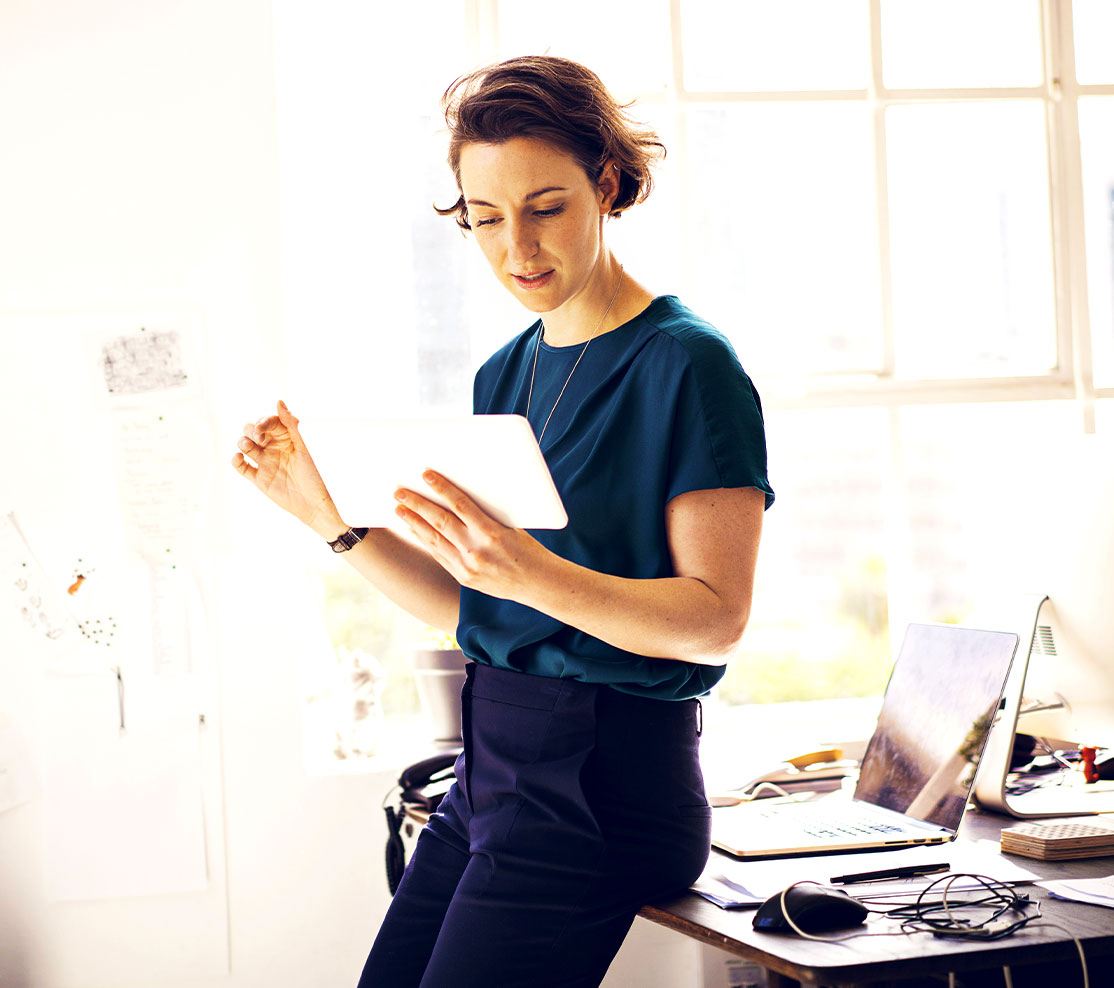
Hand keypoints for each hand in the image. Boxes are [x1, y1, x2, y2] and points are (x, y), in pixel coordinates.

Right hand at [230, 400, 343, 536]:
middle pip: (252, 430)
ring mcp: (266, 461)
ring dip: (242, 442)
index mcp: (288, 437)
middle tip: (259, 439)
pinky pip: (241, 466)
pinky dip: (236, 460)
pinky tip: (238, 458)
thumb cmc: (316, 473)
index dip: (263, 421)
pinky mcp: (259, 478)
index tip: (262, 427)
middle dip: (251, 430)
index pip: (269, 421)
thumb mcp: (305, 446)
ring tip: (249, 447)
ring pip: (245, 445)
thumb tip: (278, 401)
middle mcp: (274, 447)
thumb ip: (292, 424)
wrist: (315, 503)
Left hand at [393, 471, 542, 599]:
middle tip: (399, 493)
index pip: (460, 504)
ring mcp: (468, 566)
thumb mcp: (512, 526)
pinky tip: (415, 530)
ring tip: (399, 510)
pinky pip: (439, 555)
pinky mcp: (464, 578)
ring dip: (414, 523)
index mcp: (492, 532)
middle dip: (417, 505)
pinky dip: (426, 541)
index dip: (441, 488)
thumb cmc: (528, 549)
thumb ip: (486, 514)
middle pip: (440, 522)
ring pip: (434, 540)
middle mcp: (476, 550)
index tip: (426, 475)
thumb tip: (460, 496)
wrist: (538, 584)